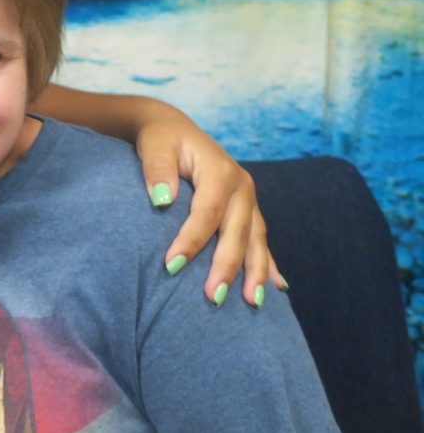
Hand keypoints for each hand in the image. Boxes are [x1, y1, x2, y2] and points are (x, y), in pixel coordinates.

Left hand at [137, 117, 283, 305]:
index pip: (207, 211)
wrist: (174, 129)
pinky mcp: (248, 209)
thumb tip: (162, 199)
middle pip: (237, 231)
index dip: (191, 239)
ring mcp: (249, 199)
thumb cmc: (161, 140)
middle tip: (213, 297)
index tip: (171, 265)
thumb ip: (158, 169)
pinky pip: (261, 240)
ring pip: (256, 240)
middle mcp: (242, 186)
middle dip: (226, 266)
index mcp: (220, 170)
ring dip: (255, 272)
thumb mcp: (155, 146)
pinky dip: (268, 263)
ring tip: (252, 303)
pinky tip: (277, 288)